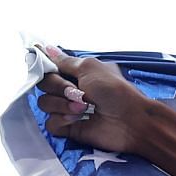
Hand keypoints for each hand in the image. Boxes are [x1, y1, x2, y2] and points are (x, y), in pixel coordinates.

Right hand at [34, 44, 151, 155]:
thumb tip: (45, 48)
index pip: (48, 68)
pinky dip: (62, 120)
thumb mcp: (90, 68)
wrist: (131, 121)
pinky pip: (50, 123)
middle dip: (59, 87)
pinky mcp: (68, 127)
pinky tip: (77, 120)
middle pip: (44, 84)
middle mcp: (70, 90)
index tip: (50, 69)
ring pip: (44, 103)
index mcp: (76, 74)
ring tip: (83, 108)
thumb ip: (65, 61)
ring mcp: (68, 109)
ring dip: (61, 104)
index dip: (45, 68)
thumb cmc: (116, 92)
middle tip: (79, 92)